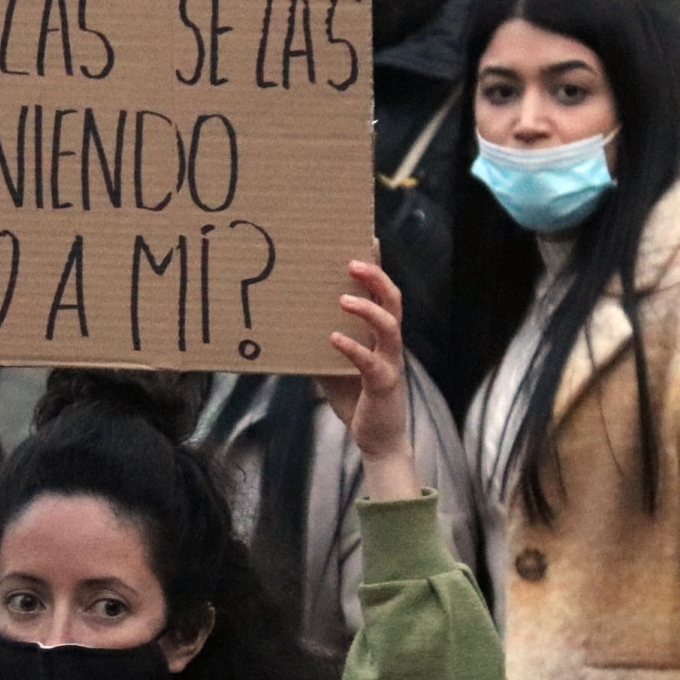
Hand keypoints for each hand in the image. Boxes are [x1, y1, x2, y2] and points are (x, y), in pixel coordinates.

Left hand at [319, 258, 417, 500]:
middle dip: (375, 277)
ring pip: (390, 325)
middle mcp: (389, 343)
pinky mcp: (384, 384)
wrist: (378, 440)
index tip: (365, 238)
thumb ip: (318, 343)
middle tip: (352, 261)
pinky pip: (370, 362)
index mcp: (378, 334)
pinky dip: (352, 348)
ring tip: (343, 297)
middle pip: (392, 300)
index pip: (381, 293)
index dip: (377, 266)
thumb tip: (287, 324)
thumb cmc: (356, 397)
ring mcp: (390, 361)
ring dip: (367, 308)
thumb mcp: (331, 365)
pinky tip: (333, 339)